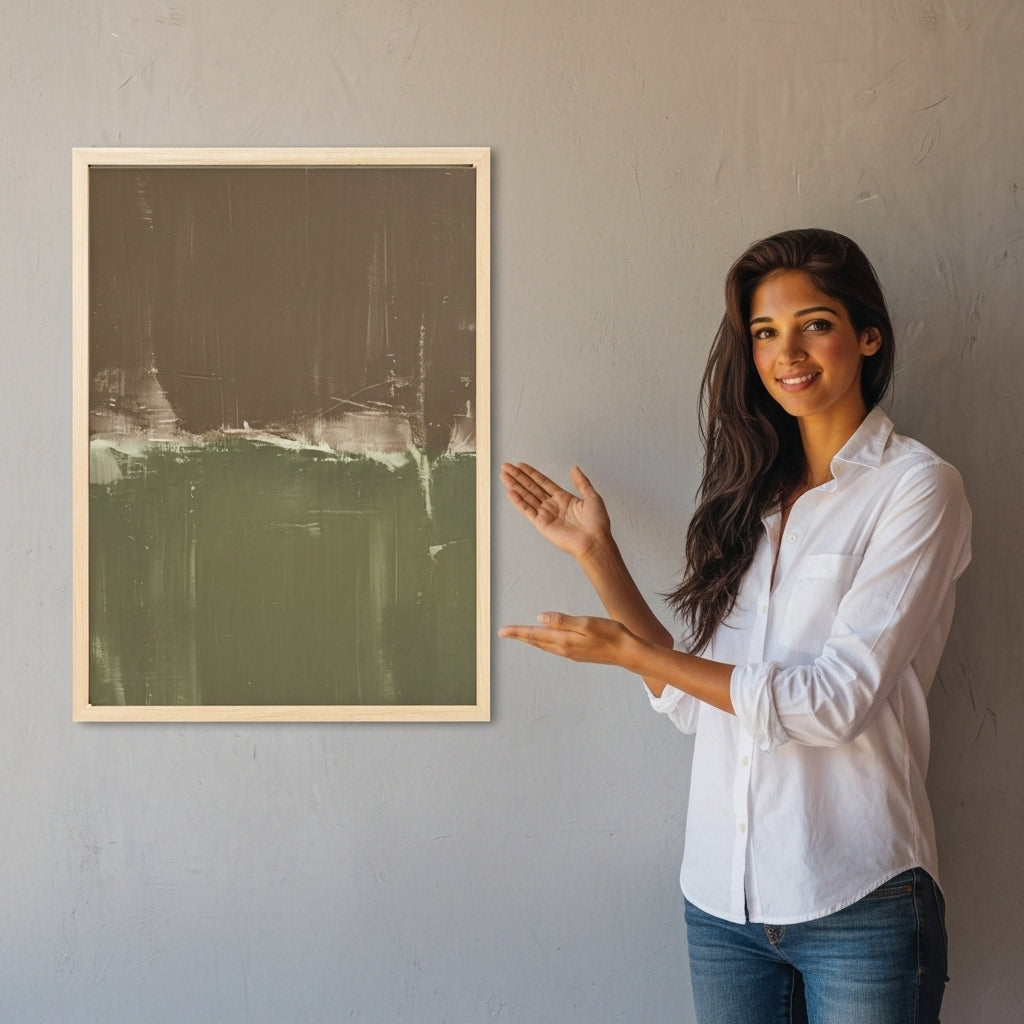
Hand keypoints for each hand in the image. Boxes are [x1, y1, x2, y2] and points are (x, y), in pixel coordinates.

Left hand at [499, 612, 641, 668]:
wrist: (628, 652)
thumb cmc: (611, 635)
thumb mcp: (586, 623)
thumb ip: (562, 621)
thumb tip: (540, 618)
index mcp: (564, 641)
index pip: (535, 635)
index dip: (517, 632)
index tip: (502, 631)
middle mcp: (564, 649)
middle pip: (536, 641)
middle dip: (520, 636)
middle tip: (504, 633)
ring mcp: (571, 653)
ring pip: (544, 646)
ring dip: (531, 640)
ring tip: (520, 635)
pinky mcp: (578, 654)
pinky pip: (554, 648)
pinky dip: (543, 643)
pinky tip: (544, 640)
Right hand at [500, 463, 610, 560]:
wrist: (594, 542)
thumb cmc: (597, 524)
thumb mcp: (592, 497)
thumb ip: (582, 482)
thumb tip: (574, 468)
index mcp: (563, 498)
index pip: (543, 482)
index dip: (531, 473)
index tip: (521, 465)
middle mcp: (552, 506)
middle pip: (531, 487)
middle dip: (518, 477)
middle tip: (506, 467)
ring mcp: (546, 515)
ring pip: (526, 496)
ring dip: (515, 486)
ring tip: (504, 476)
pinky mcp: (542, 524)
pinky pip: (527, 510)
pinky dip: (518, 501)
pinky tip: (510, 492)